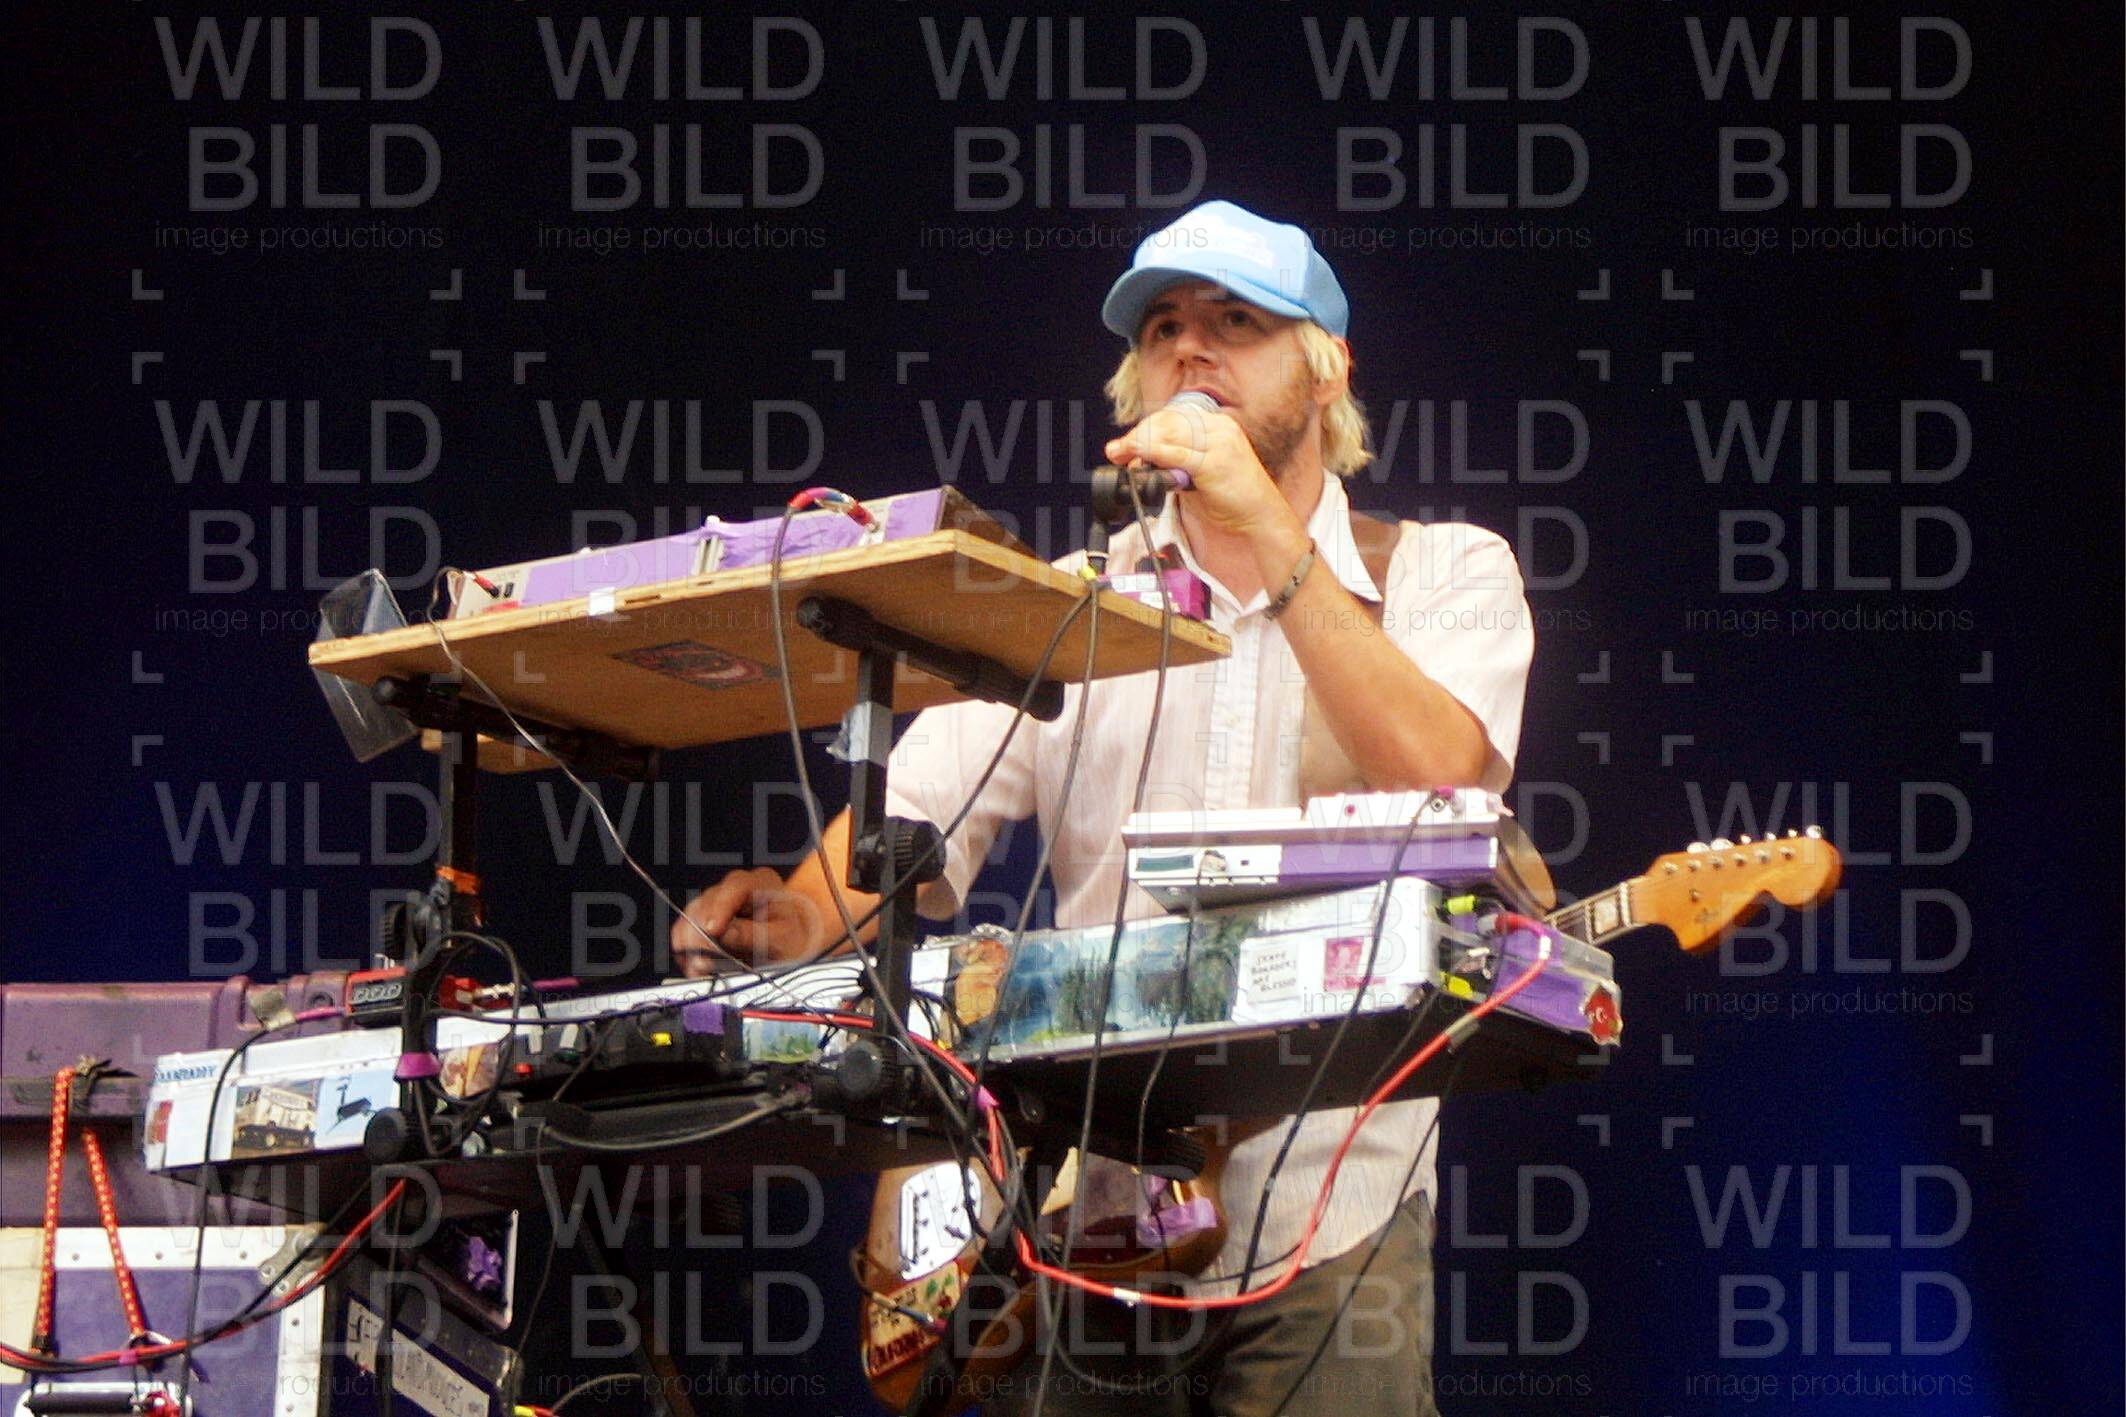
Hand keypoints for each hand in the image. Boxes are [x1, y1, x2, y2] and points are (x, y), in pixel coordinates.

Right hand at [670, 867, 828, 977]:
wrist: (795, 938)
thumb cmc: (794, 934)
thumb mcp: (783, 937)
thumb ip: (754, 934)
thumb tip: (724, 934)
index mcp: (759, 882)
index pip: (734, 888)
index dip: (719, 909)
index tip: (712, 930)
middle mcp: (733, 887)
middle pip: (706, 903)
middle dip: (702, 935)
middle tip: (704, 962)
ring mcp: (716, 901)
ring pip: (691, 916)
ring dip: (692, 944)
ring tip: (701, 969)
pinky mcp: (704, 918)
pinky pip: (686, 930)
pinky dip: (687, 949)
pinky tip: (697, 966)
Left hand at [1103, 402, 1290, 542]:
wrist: (1262, 515)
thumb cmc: (1233, 496)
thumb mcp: (1202, 472)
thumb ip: (1177, 462)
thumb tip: (1143, 459)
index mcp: (1218, 425)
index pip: (1173, 417)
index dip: (1146, 428)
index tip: (1127, 443)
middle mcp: (1219, 428)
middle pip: (1167, 422)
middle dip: (1138, 435)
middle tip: (1117, 450)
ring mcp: (1219, 443)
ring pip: (1168, 434)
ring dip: (1139, 444)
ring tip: (1122, 454)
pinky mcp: (1214, 462)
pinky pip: (1176, 453)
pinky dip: (1153, 452)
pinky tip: (1138, 455)